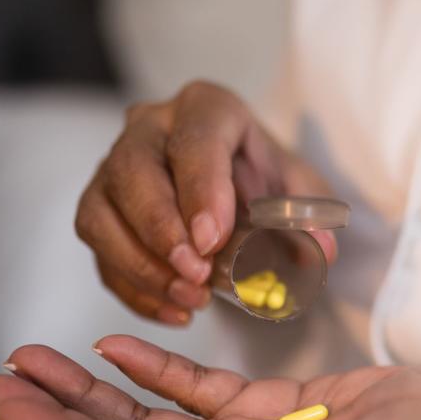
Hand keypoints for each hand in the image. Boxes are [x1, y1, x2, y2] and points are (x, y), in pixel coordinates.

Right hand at [75, 81, 336, 325]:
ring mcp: (113, 167)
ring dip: (141, 266)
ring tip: (189, 299)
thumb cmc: (264, 180)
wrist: (237, 188)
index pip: (195, 139)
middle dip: (160, 230)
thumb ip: (311, 215)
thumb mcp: (298, 189)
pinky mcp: (99, 210)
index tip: (213, 239)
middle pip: (131, 170)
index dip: (201, 189)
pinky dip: (133, 289)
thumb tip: (322, 251)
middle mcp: (149, 127)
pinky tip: (174, 311)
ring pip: (100, 213)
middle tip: (196, 274)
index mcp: (206, 108)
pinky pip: (98, 252)